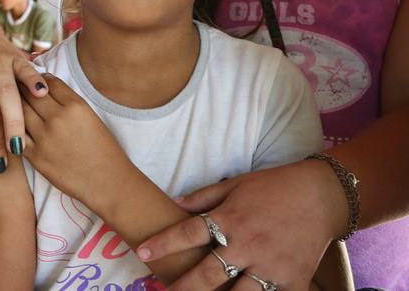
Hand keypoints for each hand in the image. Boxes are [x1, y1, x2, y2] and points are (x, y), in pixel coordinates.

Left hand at [20, 74, 128, 207]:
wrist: (107, 182)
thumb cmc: (103, 150)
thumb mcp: (91, 117)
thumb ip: (69, 102)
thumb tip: (46, 87)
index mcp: (76, 106)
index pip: (48, 83)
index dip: (39, 79)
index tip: (34, 81)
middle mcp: (58, 118)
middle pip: (30, 94)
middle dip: (22, 88)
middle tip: (16, 87)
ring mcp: (45, 137)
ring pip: (20, 112)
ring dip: (14, 107)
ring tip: (11, 105)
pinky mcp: (36, 156)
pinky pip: (17, 136)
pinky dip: (13, 130)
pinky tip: (14, 127)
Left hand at [136, 159, 343, 288]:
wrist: (322, 196)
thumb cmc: (274, 187)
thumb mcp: (235, 184)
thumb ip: (203, 198)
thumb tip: (174, 204)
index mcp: (231, 219)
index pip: (189, 233)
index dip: (163, 244)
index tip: (142, 254)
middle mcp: (248, 245)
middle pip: (208, 274)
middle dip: (182, 287)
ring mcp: (271, 266)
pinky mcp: (292, 281)